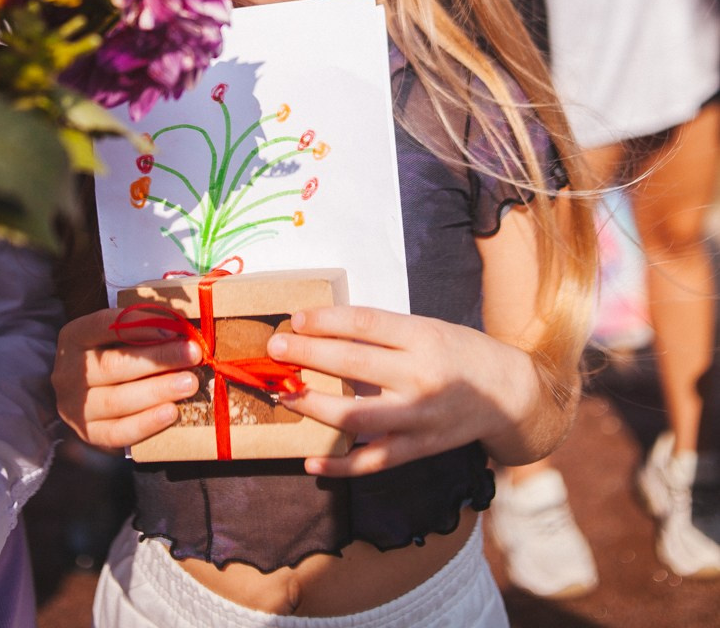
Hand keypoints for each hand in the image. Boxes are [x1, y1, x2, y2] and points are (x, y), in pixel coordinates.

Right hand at [51, 308, 202, 448]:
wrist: (91, 392)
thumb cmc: (114, 352)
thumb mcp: (119, 333)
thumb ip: (144, 326)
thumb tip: (183, 325)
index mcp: (74, 337)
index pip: (104, 325)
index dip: (140, 325)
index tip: (175, 328)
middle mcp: (68, 372)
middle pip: (114, 365)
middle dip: (158, 358)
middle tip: (193, 354)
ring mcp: (74, 406)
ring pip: (116, 399)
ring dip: (158, 390)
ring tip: (190, 383)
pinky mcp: (87, 433)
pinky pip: (117, 432)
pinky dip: (146, 423)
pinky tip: (172, 412)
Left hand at [266, 304, 541, 475]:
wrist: (508, 394)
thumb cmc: (459, 353)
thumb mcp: (426, 329)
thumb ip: (382, 333)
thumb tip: (323, 333)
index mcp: (422, 337)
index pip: (364, 323)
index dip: (325, 320)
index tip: (294, 318)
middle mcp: (420, 376)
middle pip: (352, 364)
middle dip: (307, 355)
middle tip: (275, 348)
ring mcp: (418, 417)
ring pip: (355, 416)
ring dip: (313, 406)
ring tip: (284, 394)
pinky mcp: (418, 449)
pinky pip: (373, 462)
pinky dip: (340, 465)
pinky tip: (311, 460)